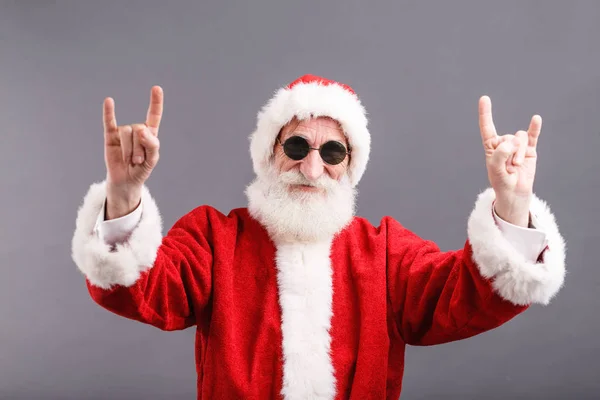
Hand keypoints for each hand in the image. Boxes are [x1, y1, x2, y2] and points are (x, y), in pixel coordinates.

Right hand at [103, 86, 162, 217]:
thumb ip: (152, 144)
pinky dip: (108, 113)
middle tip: (138, 161)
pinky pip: (109, 123)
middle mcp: (136, 129)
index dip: (155, 102)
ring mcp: (122, 132)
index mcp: (149, 133)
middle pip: (139, 129)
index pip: (154, 115)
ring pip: (127, 133)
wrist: (126, 181)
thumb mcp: (152, 160)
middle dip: (139, 148)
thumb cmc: (141, 169)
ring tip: (130, 160)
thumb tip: (142, 129)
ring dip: (129, 150)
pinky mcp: (110, 136)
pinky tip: (109, 101)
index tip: (156, 88)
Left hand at [478, 95, 539, 226]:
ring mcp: (517, 145)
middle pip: (508, 137)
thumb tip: (513, 142)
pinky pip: (533, 136)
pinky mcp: (530, 149)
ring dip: (519, 153)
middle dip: (510, 152)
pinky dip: (535, 127)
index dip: (485, 113)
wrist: (515, 193)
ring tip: (516, 166)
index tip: (484, 98)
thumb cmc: (501, 181)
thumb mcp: (495, 169)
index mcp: (491, 146)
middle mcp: (504, 143)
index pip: (487, 127)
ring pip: (520, 139)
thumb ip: (500, 154)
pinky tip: (536, 119)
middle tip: (508, 167)